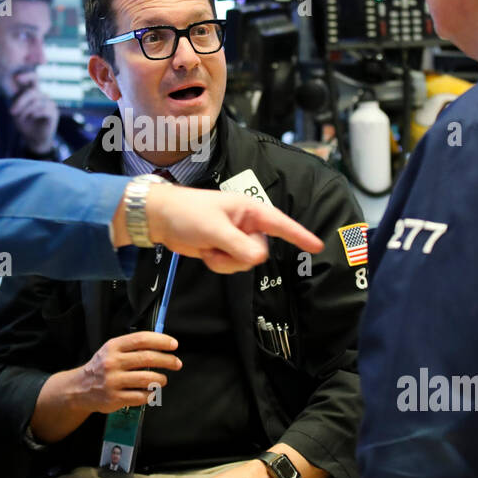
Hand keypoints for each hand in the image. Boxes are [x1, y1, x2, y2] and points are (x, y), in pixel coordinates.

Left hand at [10, 82, 58, 153]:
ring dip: (25, 111)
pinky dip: (35, 113)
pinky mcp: (54, 113)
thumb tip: (15, 93)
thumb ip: (17, 102)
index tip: (16, 78)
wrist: (34, 139)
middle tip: (12, 112)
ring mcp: (49, 104)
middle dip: (20, 102)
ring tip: (20, 118)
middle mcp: (43, 96)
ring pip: (36, 102)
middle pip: (32, 92)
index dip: (26, 76)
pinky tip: (31, 117)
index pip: (33, 78)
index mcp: (34, 92)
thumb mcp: (17, 112)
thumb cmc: (25, 124)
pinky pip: (44, 110)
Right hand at [73, 332, 180, 413]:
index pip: (141, 339)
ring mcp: (113, 381)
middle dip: (167, 360)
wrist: (79, 388)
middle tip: (177, 363)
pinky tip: (151, 392)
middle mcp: (112, 362)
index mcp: (113, 347)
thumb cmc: (101, 367)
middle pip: (147, 358)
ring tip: (163, 379)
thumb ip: (132, 347)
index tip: (174, 345)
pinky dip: (151, 394)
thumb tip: (161, 345)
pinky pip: (141, 396)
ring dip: (161, 379)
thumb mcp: (111, 351)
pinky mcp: (114, 398)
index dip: (161, 341)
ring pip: (147, 379)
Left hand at [115, 186, 323, 273]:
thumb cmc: (186, 213)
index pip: (281, 224)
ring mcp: (235, 238)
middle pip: (260, 252)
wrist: (160, 219)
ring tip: (209, 247)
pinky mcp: (224, 249)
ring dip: (226, 262)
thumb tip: (258, 259)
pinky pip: (232, 266)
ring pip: (246, 263)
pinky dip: (219, 264)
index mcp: (249, 210)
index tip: (318, 246)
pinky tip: (205, 252)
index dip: (300, 236)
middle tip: (218, 244)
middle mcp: (246, 224)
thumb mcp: (214, 229)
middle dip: (239, 255)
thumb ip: (239, 245)